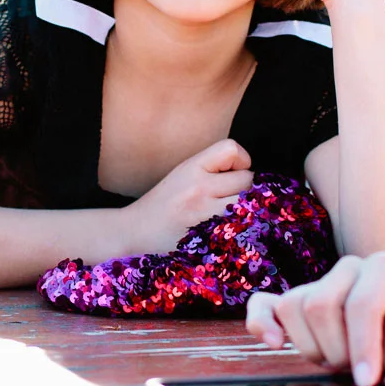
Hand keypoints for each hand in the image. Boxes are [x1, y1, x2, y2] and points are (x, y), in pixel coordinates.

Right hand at [121, 139, 253, 252]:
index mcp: (191, 167)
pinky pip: (243, 225)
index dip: (240, 161)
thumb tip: (249, 170)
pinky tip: (226, 228)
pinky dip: (241, 226)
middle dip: (244, 187)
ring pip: (250, 203)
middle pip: (247, 178)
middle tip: (227, 198)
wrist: (135, 232)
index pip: (231, 149)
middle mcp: (198, 187)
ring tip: (228, 213)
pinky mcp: (209, 236)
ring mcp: (204, 213)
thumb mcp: (183, 174)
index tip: (230, 173)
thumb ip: (214, 168)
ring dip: (246, 208)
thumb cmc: (164, 204)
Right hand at [245, 252, 384, 385]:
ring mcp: (321, 281)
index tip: (367, 382)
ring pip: (294, 307)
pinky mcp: (297, 299)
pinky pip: (264, 304)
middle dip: (336, 349)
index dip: (361, 346)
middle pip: (321, 305)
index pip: (362, 303)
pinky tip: (274, 342)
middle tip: (355, 368)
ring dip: (312, 347)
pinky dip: (261, 322)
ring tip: (337, 359)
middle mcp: (350, 267)